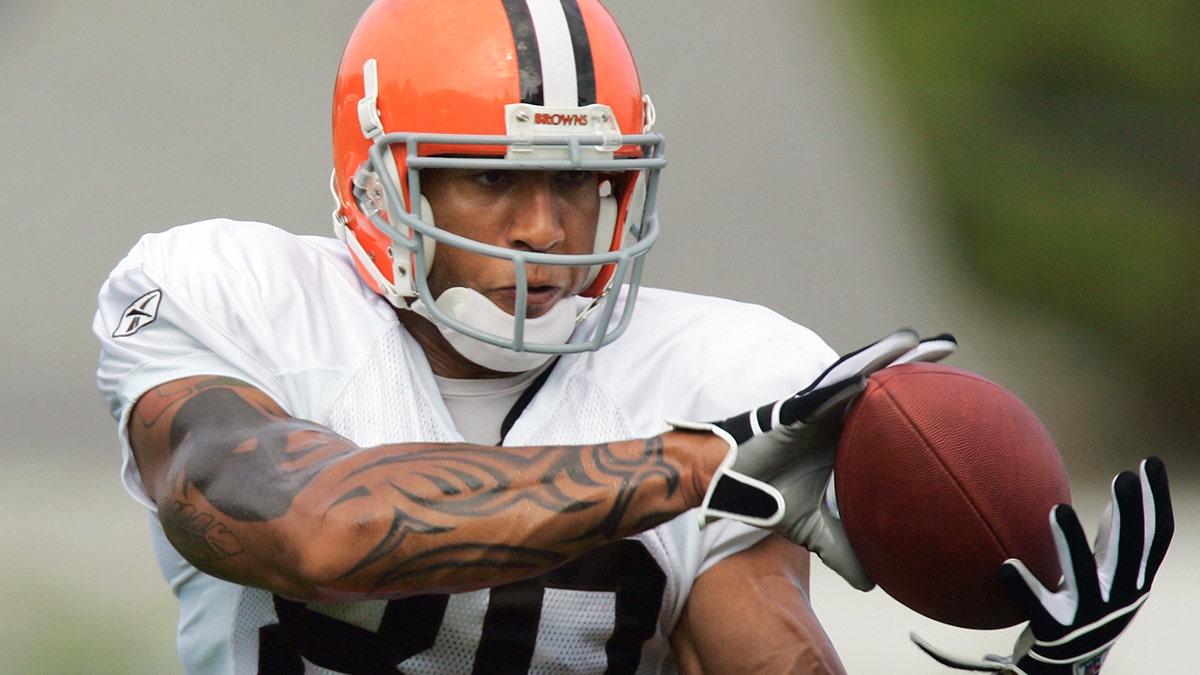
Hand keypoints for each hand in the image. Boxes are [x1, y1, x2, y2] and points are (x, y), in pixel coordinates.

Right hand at [673, 329, 956, 589]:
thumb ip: (841, 549)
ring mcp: (814, 408)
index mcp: (843, 433)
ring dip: (883, 356)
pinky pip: (821, 396)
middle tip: (949, 346)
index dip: (915, 393)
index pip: (886, 406)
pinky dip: (844, 385)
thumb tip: (871, 586)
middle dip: (912, 360)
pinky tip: (867, 376)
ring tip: (916, 340)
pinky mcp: (792, 410)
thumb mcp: (812, 528)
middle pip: (878, 379)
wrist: (726, 483)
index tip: (954, 387)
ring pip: (854, 374)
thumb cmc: (767, 495)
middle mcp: (834, 414)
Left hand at [912, 456, 1173, 673]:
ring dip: (1071, 543)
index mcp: (1131, 581)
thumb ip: (1111, 542)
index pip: (1154, 537)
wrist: (1065, 670)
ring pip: (1083, 576)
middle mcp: (1117, 597)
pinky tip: (1006, 565)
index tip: (1149, 462)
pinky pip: (1037, 607)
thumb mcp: (1107, 576)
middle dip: (1131, 513)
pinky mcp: (1054, 630)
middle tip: (1123, 477)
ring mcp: (1087, 614)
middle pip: (1129, 551)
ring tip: (1056, 509)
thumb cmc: (1085, 613)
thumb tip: (1117, 499)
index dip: (1156, 500)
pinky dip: (1023, 587)